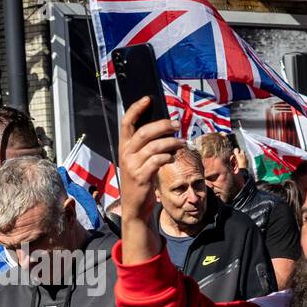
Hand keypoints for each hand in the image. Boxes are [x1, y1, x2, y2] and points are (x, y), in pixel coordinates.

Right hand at [118, 97, 181, 262]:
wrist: (134, 207)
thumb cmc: (140, 180)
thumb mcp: (139, 160)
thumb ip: (147, 145)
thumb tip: (165, 128)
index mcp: (124, 146)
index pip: (127, 122)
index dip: (136, 109)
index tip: (148, 99)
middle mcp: (125, 153)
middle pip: (144, 132)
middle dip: (162, 125)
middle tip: (177, 124)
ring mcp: (132, 166)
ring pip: (153, 147)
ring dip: (170, 142)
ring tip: (182, 142)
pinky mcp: (141, 177)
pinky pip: (156, 162)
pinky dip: (167, 157)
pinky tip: (173, 157)